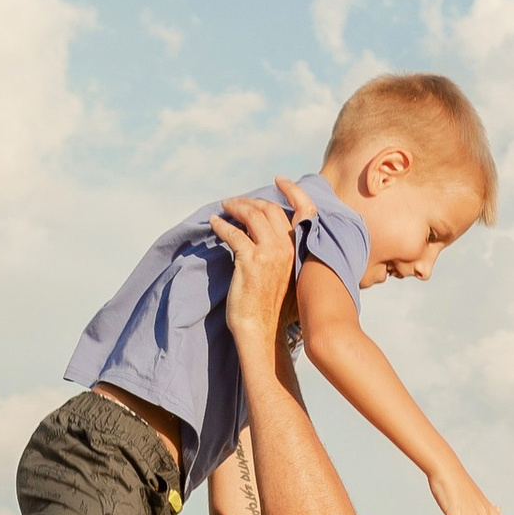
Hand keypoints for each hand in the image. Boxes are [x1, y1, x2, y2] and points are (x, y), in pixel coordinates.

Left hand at [210, 189, 300, 377]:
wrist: (262, 331)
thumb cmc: (271, 310)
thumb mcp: (287, 277)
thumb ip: (284, 256)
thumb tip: (269, 238)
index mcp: (299, 251)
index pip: (295, 213)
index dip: (287, 194)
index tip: (277, 183)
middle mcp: (288, 249)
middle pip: (269, 210)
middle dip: (251, 202)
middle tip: (235, 203)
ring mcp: (270, 254)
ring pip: (252, 216)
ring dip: (236, 208)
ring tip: (224, 207)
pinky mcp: (250, 261)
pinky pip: (233, 233)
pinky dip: (221, 225)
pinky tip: (214, 223)